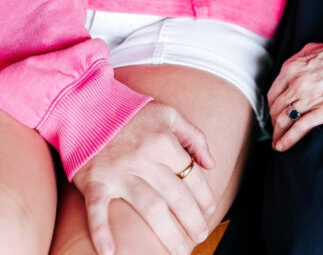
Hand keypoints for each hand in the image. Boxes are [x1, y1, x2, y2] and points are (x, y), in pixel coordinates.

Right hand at [73, 100, 215, 254]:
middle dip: (192, 220)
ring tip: (179, 250)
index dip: (204, 196)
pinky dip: (102, 232)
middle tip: (200, 236)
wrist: (88, 106)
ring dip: (167, 233)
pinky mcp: (94, 181)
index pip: (191, 175)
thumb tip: (210, 163)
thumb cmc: (132, 112)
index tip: (209, 212)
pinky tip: (110, 253)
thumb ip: (193, 136)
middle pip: (175, 196)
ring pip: (149, 207)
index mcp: (163, 141)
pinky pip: (98, 210)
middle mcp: (143, 157)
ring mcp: (118, 171)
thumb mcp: (168, 114)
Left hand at [267, 38, 322, 151]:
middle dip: (273, 121)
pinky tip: (281, 147)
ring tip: (276, 142)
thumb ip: (300, 61)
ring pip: (283, 119)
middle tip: (275, 130)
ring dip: (277, 133)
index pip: (273, 93)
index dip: (272, 106)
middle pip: (276, 108)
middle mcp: (296, 82)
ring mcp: (309, 97)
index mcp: (293, 66)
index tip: (274, 113)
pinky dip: (287, 140)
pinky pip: (298, 128)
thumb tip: (293, 69)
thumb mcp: (315, 50)